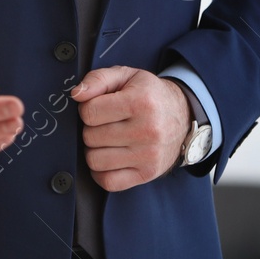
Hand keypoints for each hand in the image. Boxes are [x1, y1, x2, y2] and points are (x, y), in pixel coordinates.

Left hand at [69, 66, 189, 191]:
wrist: (183, 115)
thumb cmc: (149, 94)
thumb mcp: (126, 76)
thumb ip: (98, 79)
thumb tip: (76, 95)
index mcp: (140, 102)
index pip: (89, 112)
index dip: (87, 109)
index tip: (98, 107)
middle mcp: (147, 130)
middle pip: (90, 137)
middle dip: (91, 129)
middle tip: (105, 124)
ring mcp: (149, 155)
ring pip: (95, 161)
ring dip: (95, 150)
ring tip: (107, 140)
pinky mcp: (148, 173)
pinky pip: (108, 182)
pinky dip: (101, 172)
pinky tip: (109, 158)